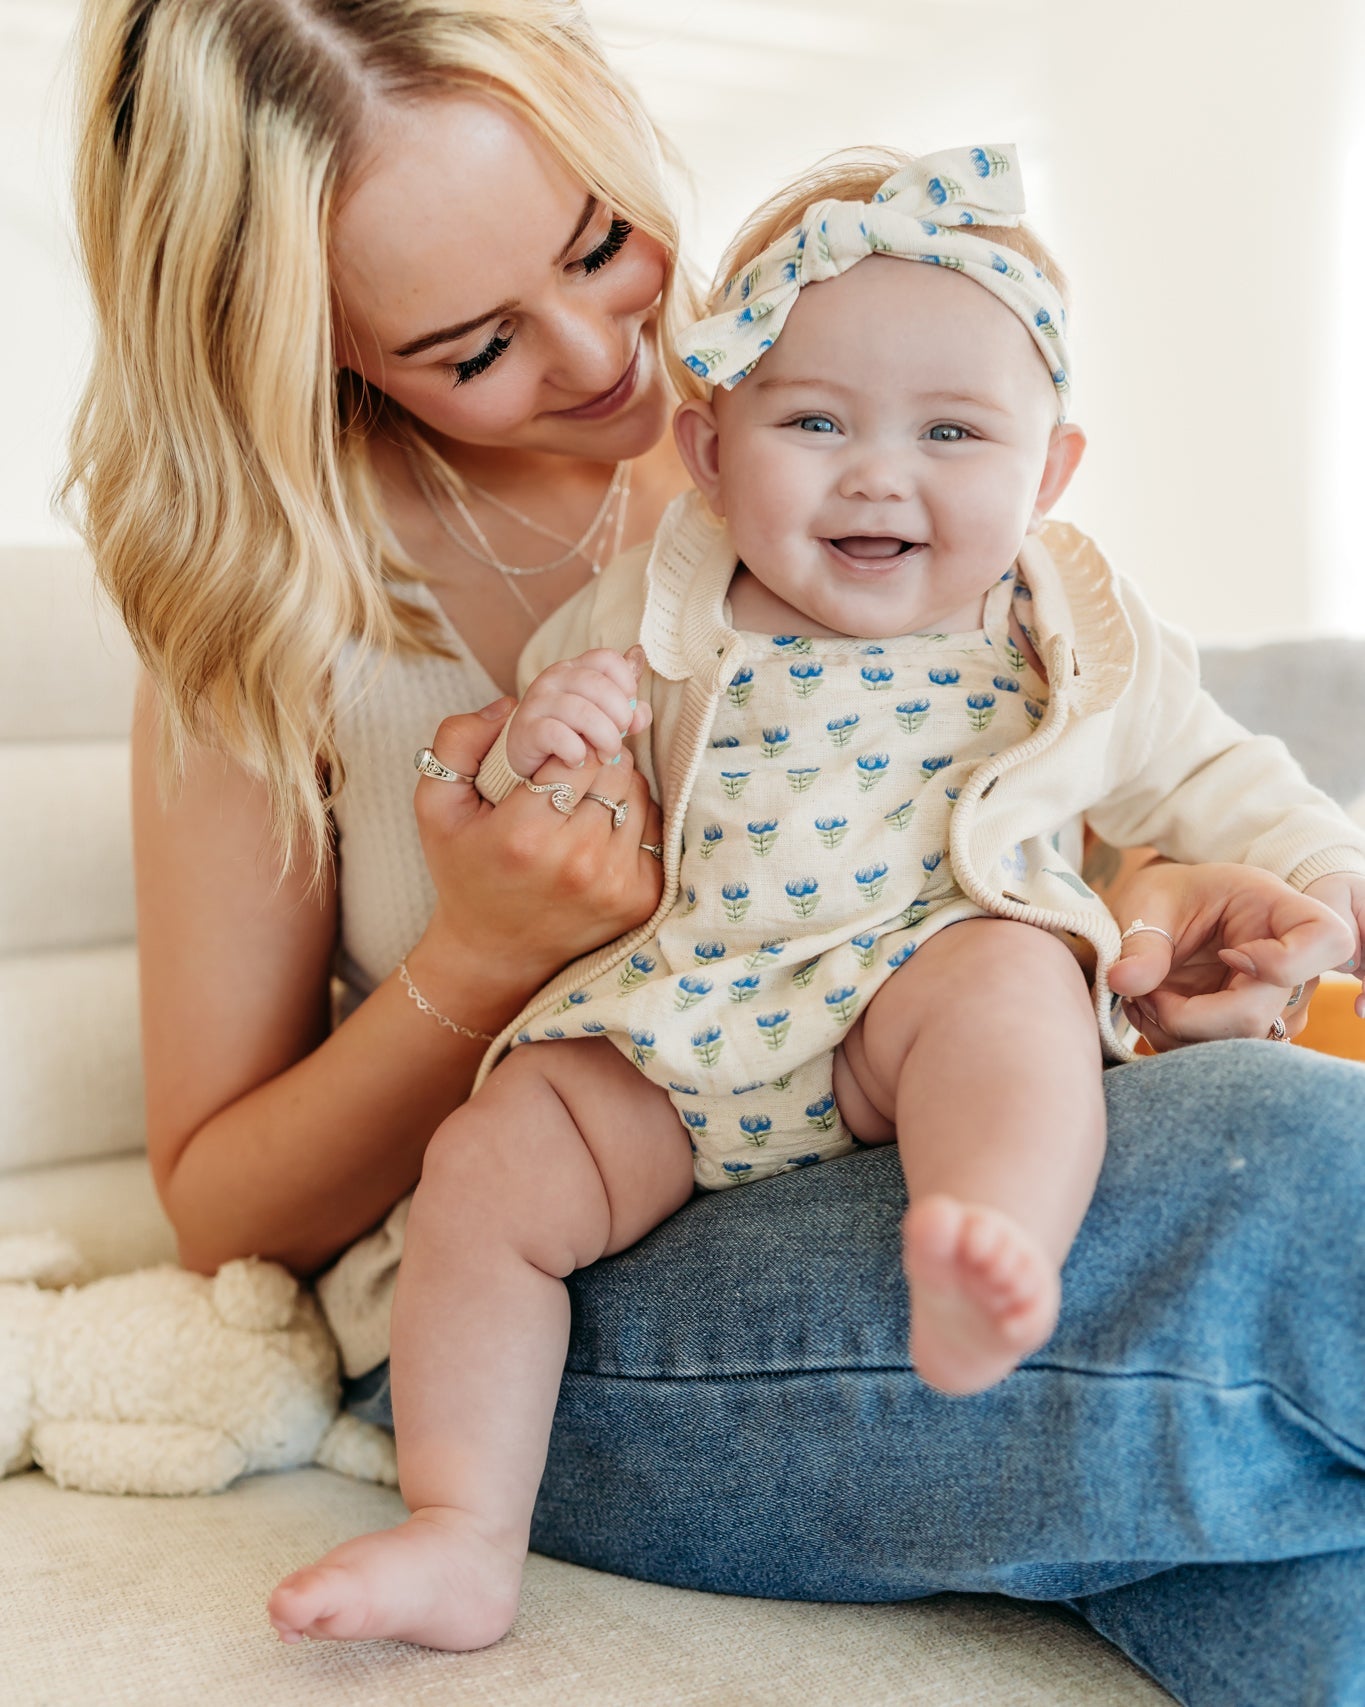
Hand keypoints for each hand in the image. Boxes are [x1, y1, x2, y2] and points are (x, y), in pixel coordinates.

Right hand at [411, 697, 663, 1023]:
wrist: (494, 953)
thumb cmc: (464, 872)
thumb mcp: (436, 806)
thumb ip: (458, 741)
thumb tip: (511, 702)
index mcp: (524, 835)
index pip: (579, 750)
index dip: (571, 739)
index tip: (558, 748)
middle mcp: (577, 861)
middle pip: (615, 767)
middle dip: (595, 757)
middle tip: (569, 770)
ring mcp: (616, 883)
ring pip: (638, 793)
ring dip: (615, 786)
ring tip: (580, 802)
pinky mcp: (643, 898)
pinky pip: (654, 828)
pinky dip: (632, 819)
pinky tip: (598, 831)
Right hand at [505, 645, 651, 777]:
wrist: (527, 757)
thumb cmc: (571, 733)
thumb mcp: (602, 718)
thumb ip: (627, 712)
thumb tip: (641, 713)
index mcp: (575, 668)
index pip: (608, 659)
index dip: (627, 684)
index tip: (629, 709)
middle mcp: (554, 677)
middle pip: (599, 685)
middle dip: (620, 717)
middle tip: (620, 739)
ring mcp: (538, 701)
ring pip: (582, 711)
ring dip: (604, 738)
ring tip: (605, 756)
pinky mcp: (526, 728)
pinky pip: (558, 735)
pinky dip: (575, 751)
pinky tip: (577, 760)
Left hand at [1107, 861, 1356, 1049]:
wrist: (1169, 911)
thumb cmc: (1170, 894)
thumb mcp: (1151, 902)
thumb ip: (1142, 942)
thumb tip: (1123, 983)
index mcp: (1280, 911)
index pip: (1327, 941)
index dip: (1280, 962)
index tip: (1227, 954)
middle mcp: (1293, 964)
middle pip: (1256, 1016)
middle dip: (1185, 1016)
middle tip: (1142, 989)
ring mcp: (1278, 1003)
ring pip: (1233, 1046)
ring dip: (1173, 1032)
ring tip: (1140, 995)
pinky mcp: (1253, 1029)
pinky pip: (1217, 1054)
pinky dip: (1174, 1040)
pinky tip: (1150, 1010)